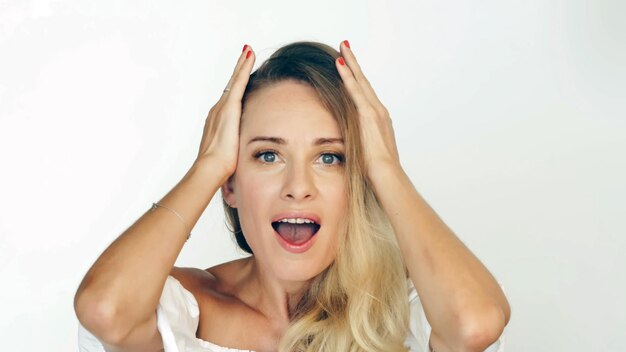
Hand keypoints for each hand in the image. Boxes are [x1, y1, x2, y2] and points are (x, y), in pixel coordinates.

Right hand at [193, 45, 255, 178]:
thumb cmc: (218, 167)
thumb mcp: (228, 156)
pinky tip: (249, 56)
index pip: (229, 99)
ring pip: (234, 80)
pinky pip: (238, 82)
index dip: (235, 87)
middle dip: (238, 70)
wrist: (210, 167)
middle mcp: (217, 110)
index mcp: (218, 121)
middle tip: (245, 54)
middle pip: (230, 85)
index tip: (240, 76)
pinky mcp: (229, 107)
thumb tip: (237, 160)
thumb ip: (233, 152)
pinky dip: (244, 68)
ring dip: (241, 65)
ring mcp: (222, 107)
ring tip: (248, 52)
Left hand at [335, 40, 400, 178]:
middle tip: (345, 46)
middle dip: (354, 63)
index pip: (365, 93)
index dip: (357, 78)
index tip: (349, 65)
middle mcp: (379, 111)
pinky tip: (339, 64)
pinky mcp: (368, 114)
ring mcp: (374, 111)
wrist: (386, 174)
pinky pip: (355, 91)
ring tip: (342, 48)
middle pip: (364, 81)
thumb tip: (349, 144)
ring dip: (351, 63)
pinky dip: (347, 76)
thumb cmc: (378, 169)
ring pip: (360, 81)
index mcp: (378, 119)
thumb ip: (360, 142)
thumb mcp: (367, 151)